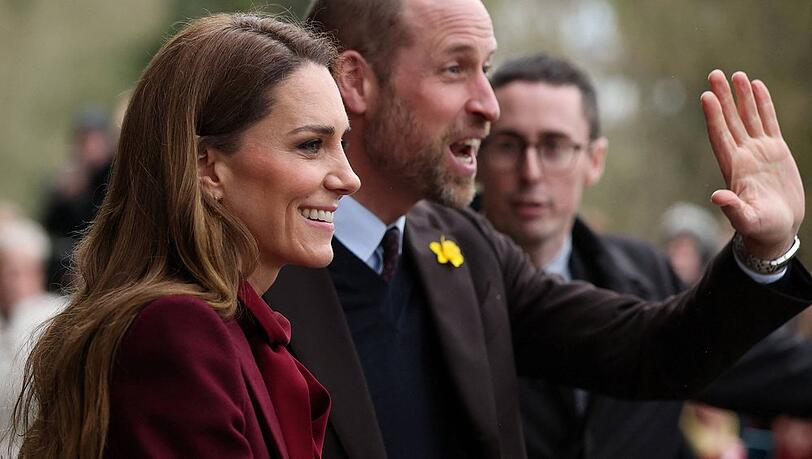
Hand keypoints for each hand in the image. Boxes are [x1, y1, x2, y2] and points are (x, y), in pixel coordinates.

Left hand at [701, 69, 803, 258]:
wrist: (777, 230)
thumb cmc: (761, 229)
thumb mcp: (747, 220)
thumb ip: (733, 209)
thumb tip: (717, 197)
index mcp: (733, 169)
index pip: (720, 137)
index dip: (713, 117)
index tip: (706, 97)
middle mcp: (743, 155)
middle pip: (730, 121)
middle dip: (723, 97)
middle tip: (714, 74)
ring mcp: (759, 151)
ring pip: (748, 117)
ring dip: (741, 97)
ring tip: (736, 74)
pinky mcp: (775, 151)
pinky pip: (768, 122)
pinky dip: (762, 105)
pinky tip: (757, 87)